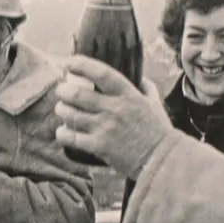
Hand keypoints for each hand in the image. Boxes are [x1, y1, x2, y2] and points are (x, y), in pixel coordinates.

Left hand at [53, 56, 172, 178]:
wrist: (162, 159)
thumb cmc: (158, 130)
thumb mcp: (154, 102)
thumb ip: (145, 86)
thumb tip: (137, 75)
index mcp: (128, 94)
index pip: (101, 73)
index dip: (81, 64)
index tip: (69, 63)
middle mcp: (115, 108)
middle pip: (77, 94)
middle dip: (63, 90)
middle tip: (61, 90)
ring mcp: (105, 128)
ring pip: (70, 114)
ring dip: (61, 110)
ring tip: (61, 109)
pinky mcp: (99, 146)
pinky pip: (71, 137)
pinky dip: (62, 133)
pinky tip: (63, 132)